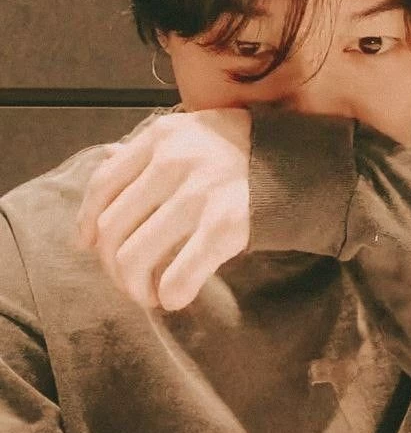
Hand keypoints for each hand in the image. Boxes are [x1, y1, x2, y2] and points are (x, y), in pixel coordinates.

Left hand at [75, 109, 251, 311]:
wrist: (301, 161)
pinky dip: (169, 295)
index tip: (89, 246)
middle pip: (111, 228)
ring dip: (135, 287)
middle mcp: (173, 162)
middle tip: (131, 279)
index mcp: (161, 137)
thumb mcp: (191, 135)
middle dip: (113, 265)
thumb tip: (106, 162)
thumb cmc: (239, 152)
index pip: (102, 184)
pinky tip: (175, 298)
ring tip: (150, 294)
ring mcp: (198, 195)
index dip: (87, 222)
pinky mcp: (225, 227)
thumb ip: (149, 150)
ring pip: (133, 257)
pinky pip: (176, 277)